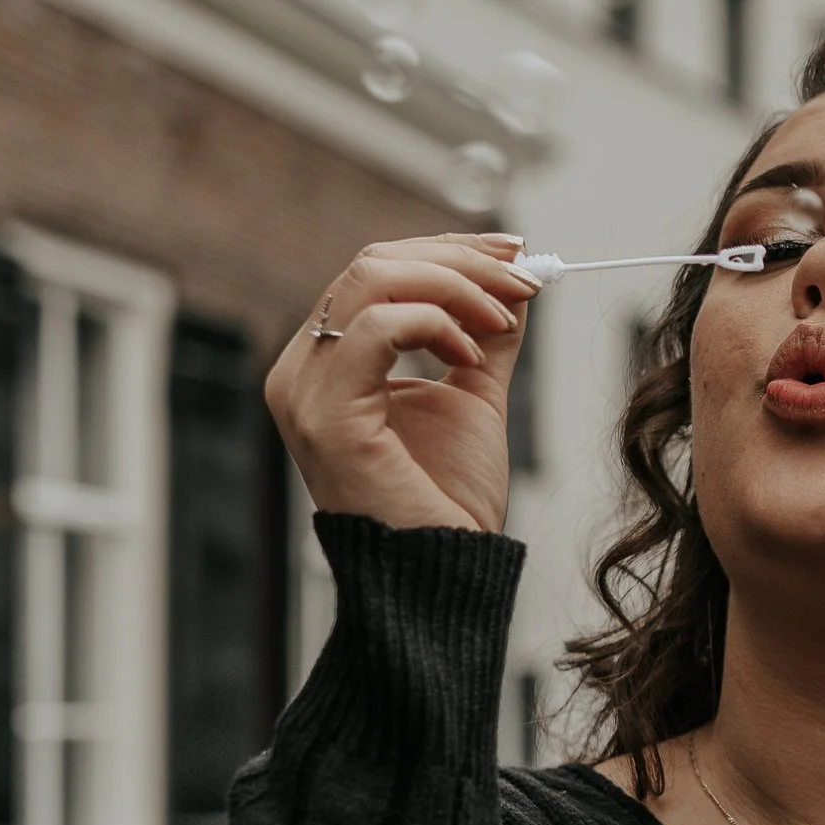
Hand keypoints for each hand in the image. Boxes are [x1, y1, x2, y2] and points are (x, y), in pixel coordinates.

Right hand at [265, 231, 537, 533]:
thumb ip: (484, 338)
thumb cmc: (447, 501)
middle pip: (374, 264)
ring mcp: (304, 392)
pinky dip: (435, 324)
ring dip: (455, 284)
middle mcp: (301, 371)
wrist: (443, 572)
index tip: (516, 252)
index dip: (449, 251)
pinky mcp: (325, 416)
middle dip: (460, 260)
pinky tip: (472, 355)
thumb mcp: (473, 398)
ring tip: (505, 315)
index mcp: (327, 364)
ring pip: (373, 280)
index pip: (377, 272)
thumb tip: (516, 280)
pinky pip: (375, 328)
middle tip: (523, 277)